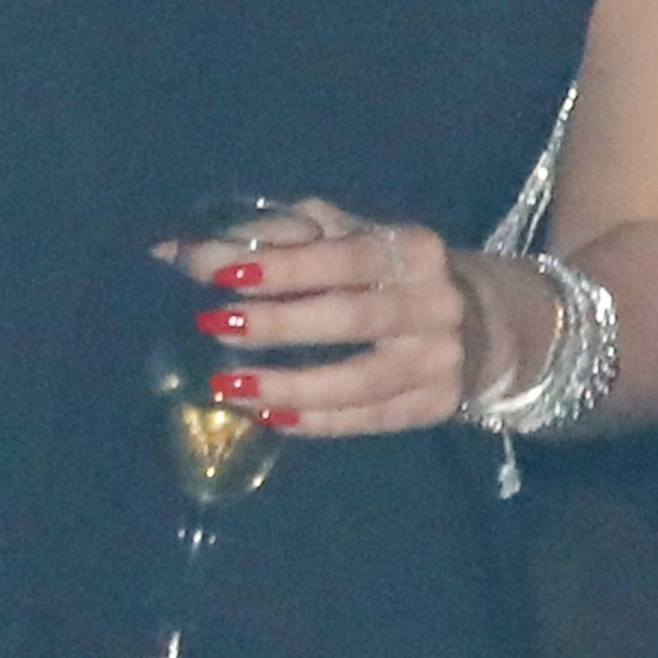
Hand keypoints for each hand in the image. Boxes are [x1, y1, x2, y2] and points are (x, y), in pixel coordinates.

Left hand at [166, 199, 523, 438]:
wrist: (482, 318)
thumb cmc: (385, 267)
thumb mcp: (341, 236)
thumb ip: (269, 239)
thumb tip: (176, 251)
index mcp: (409, 247)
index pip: (342, 256)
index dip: (284, 266)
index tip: (222, 274)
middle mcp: (433, 302)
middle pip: (351, 317)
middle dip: (279, 323)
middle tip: (216, 326)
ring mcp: (440, 359)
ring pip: (360, 380)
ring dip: (290, 385)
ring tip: (229, 385)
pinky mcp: (436, 405)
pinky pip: (370, 419)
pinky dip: (318, 421)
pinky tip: (269, 417)